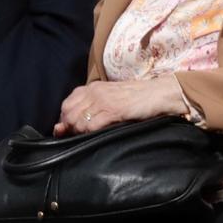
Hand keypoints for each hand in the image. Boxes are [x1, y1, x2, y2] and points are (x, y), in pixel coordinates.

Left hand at [55, 77, 188, 135]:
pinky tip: (100, 133)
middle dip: (71, 128)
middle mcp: (94, 92)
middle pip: (68, 114)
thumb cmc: (137, 98)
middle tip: (82, 134)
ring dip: (81, 132)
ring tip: (93, 134)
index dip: (65, 120)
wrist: (159, 94)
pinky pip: (90, 125)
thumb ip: (89, 108)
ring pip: (77, 121)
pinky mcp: (113, 110)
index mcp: (92, 87)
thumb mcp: (110, 98)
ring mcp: (102, 101)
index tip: (72, 129)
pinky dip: (90, 133)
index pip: (65, 105)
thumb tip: (63, 126)